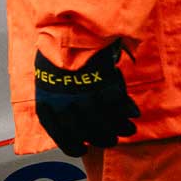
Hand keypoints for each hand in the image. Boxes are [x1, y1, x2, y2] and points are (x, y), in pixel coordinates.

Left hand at [33, 41, 139, 156]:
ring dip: (119, 129)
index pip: (60, 136)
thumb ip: (59, 102)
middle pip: (87, 133)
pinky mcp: (104, 86)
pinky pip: (119, 106)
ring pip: (105, 123)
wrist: (71, 30)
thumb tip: (78, 124)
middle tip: (112, 141)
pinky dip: (127, 112)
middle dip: (102, 139)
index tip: (82, 150)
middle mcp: (65, 105)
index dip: (72, 146)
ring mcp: (85, 97)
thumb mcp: (49, 80)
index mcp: (47, 104)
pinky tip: (133, 114)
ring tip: (128, 130)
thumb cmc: (58, 54)